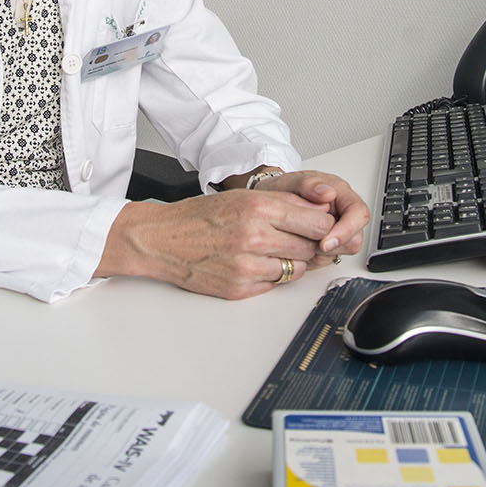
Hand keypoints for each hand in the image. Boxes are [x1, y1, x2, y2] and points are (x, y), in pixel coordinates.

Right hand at [98, 185, 340, 298]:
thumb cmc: (199, 216)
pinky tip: (256, 263)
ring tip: (272, 250)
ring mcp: (247, 266)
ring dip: (291, 261)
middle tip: (298, 238)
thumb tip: (320, 211)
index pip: (317, 222)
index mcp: (257, 208)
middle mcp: (254, 237)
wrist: (162, 239)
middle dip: (309, 244)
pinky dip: (272, 276)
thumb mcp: (242, 197)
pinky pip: (275, 285)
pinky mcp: (240, 288)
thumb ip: (284, 204)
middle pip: (310, 248)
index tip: (321, 226)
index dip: (324, 225)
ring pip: (296, 269)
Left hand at [249, 170, 370, 265]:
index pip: (359, 213)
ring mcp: (336, 229)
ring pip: (343, 251)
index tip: (326, 242)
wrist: (269, 201)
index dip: (347, 230)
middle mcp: (342, 212)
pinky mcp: (327, 244)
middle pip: (355, 238)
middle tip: (312, 247)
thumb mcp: (290, 182)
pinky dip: (315, 257)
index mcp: (340, 193)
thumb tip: (328, 193)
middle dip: (334, 246)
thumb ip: (308, 185)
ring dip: (324, 253)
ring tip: (301, 243)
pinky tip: (300, 249)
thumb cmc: (283, 189)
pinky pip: (328, 258)